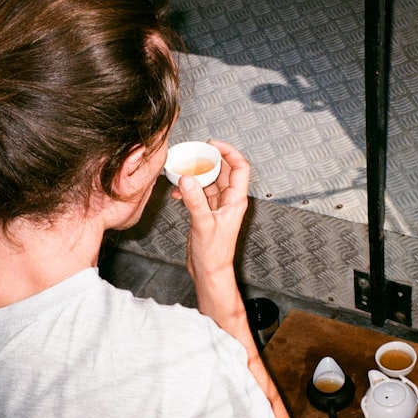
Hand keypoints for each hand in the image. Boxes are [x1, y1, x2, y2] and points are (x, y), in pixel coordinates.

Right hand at [171, 139, 249, 284]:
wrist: (209, 272)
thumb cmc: (214, 254)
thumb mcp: (203, 225)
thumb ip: (195, 201)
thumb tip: (187, 179)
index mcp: (236, 200)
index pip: (240, 167)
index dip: (229, 152)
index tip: (212, 145)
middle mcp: (229, 201)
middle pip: (222, 171)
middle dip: (208, 161)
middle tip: (192, 154)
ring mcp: (218, 206)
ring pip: (209, 181)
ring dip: (196, 175)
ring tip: (181, 171)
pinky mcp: (206, 212)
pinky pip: (199, 193)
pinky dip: (189, 189)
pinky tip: (177, 192)